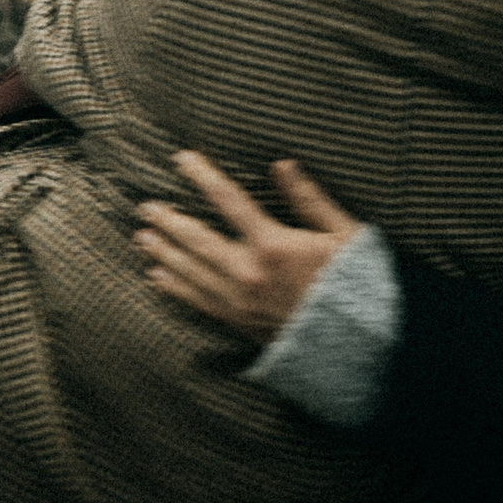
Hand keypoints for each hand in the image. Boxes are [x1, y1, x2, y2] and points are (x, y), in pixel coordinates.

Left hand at [133, 151, 361, 343]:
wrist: (360, 343)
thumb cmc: (358, 284)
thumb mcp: (344, 234)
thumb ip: (310, 199)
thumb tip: (282, 164)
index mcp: (274, 244)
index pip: (228, 200)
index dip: (202, 176)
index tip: (181, 159)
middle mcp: (249, 273)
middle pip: (196, 239)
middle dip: (168, 220)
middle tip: (145, 206)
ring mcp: (240, 301)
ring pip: (190, 272)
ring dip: (162, 253)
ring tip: (141, 237)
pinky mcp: (239, 323)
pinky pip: (197, 303)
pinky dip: (174, 289)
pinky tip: (157, 278)